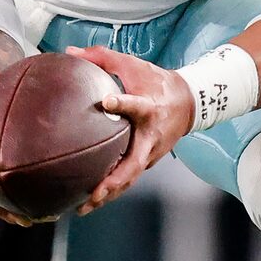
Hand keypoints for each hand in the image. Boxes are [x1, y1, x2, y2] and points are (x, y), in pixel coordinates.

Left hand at [69, 45, 191, 213]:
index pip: (137, 106)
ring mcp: (151, 153)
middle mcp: (151, 137)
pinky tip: (86, 202)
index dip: (123, 104)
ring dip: (108, 195)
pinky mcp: (147, 162)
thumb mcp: (134, 66)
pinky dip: (110, 192)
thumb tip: (70, 53)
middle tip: (94, 191)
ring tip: (82, 208)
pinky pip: (127, 179)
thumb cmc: (157, 82)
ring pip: (129, 179)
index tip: (107, 101)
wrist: (190, 103)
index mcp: (149, 108)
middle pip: (134, 164)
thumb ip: (102, 57)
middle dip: (114, 180)